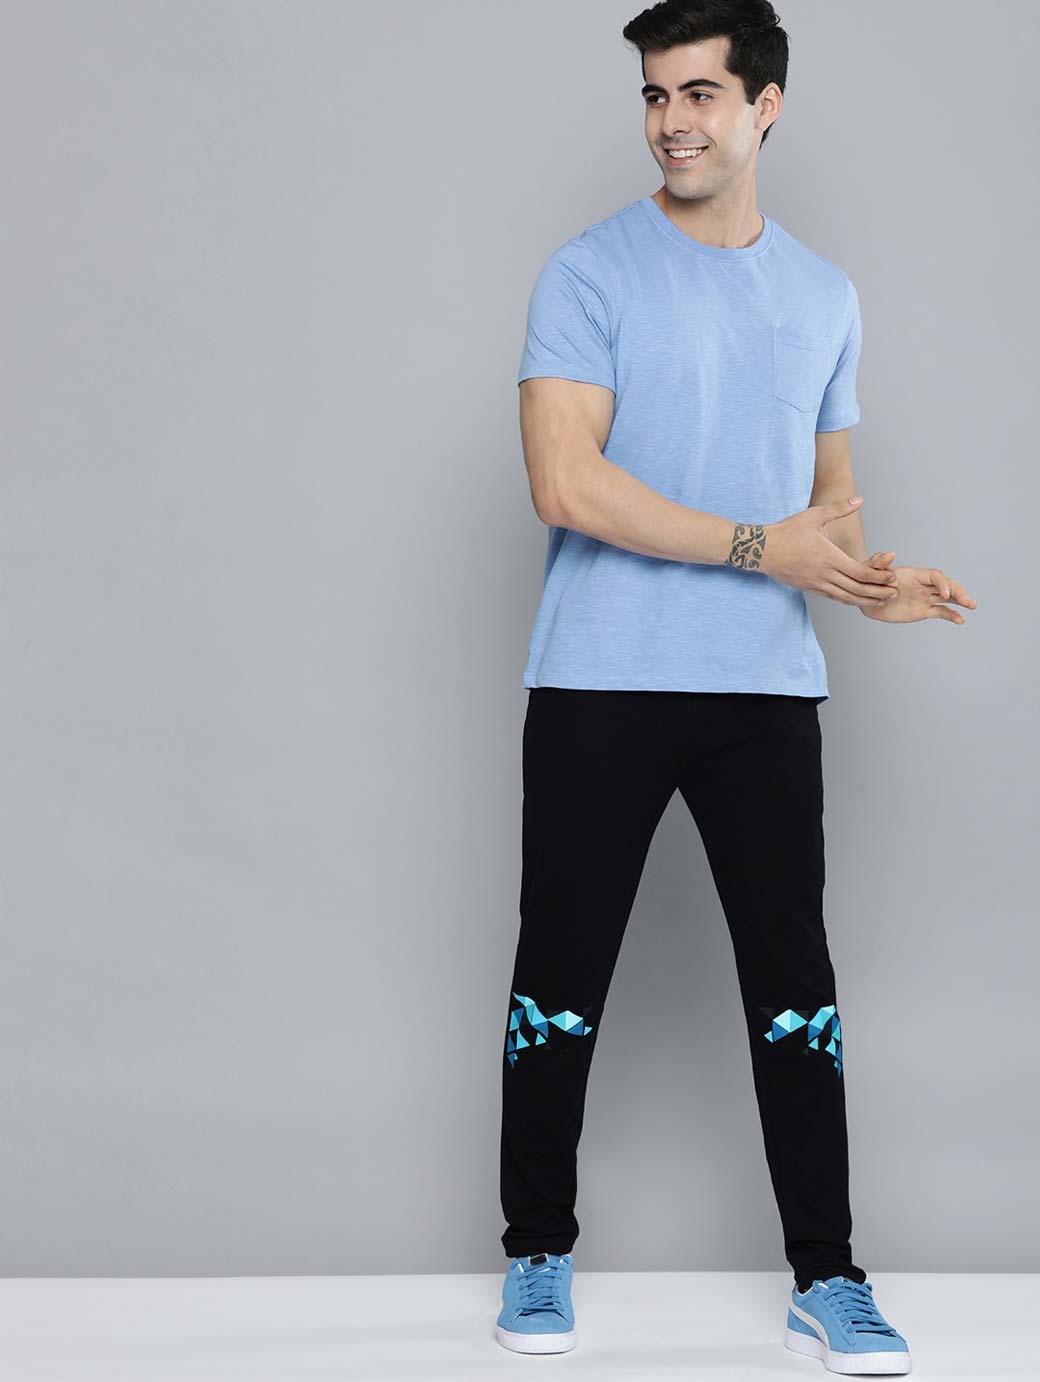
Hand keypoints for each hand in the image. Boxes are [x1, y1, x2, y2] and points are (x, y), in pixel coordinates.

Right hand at [754, 495, 900, 607]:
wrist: (762, 550)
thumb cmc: (787, 531)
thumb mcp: (814, 516)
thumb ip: (839, 509)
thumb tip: (860, 499)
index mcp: (829, 557)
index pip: (860, 573)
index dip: (878, 577)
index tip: (892, 578)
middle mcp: (824, 574)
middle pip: (856, 589)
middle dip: (877, 593)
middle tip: (893, 594)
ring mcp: (815, 584)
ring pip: (845, 597)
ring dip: (864, 601)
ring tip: (880, 602)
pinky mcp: (808, 587)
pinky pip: (832, 597)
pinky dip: (847, 600)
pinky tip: (856, 600)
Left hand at [858, 551, 977, 622]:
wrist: (864, 597)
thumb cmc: (868, 579)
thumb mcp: (870, 569)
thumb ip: (879, 562)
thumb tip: (890, 554)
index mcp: (914, 574)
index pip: (935, 576)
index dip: (942, 584)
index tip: (943, 594)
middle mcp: (922, 585)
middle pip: (946, 586)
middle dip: (958, 592)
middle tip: (969, 602)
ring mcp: (924, 598)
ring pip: (947, 598)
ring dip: (960, 601)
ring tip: (972, 606)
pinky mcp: (921, 611)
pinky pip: (939, 612)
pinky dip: (951, 615)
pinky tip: (960, 620)